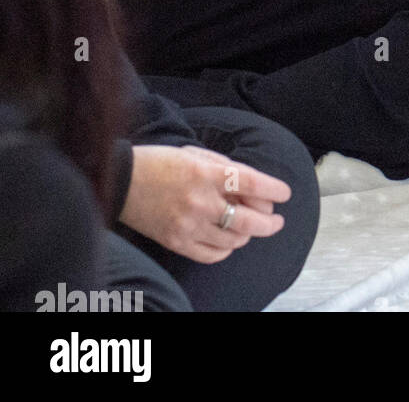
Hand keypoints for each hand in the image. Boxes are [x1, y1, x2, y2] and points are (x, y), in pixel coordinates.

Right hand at [118, 144, 290, 264]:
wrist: (121, 181)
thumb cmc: (161, 162)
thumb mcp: (197, 155)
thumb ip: (226, 170)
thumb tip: (252, 188)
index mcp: (205, 173)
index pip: (250, 182)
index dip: (273, 189)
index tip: (285, 193)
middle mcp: (199, 201)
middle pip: (247, 220)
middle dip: (269, 222)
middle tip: (277, 220)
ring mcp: (187, 225)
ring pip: (232, 240)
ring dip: (248, 235)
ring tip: (250, 227)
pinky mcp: (176, 243)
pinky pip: (211, 255)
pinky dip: (226, 250)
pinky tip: (229, 241)